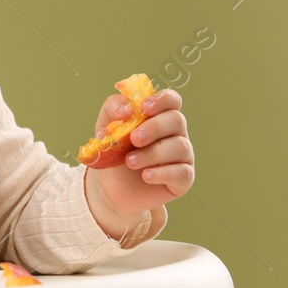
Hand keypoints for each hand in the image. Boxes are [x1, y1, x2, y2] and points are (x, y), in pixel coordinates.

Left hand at [86, 88, 193, 217]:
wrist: (110, 187)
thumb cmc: (113, 153)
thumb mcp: (105, 128)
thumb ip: (112, 110)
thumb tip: (128, 109)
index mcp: (159, 116)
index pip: (172, 100)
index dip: (162, 100)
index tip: (144, 107)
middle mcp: (175, 134)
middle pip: (176, 120)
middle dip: (155, 128)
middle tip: (134, 138)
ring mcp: (182, 156)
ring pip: (180, 147)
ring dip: (153, 153)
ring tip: (130, 162)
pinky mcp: (183, 179)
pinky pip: (182, 173)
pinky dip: (163, 173)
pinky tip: (146, 176)